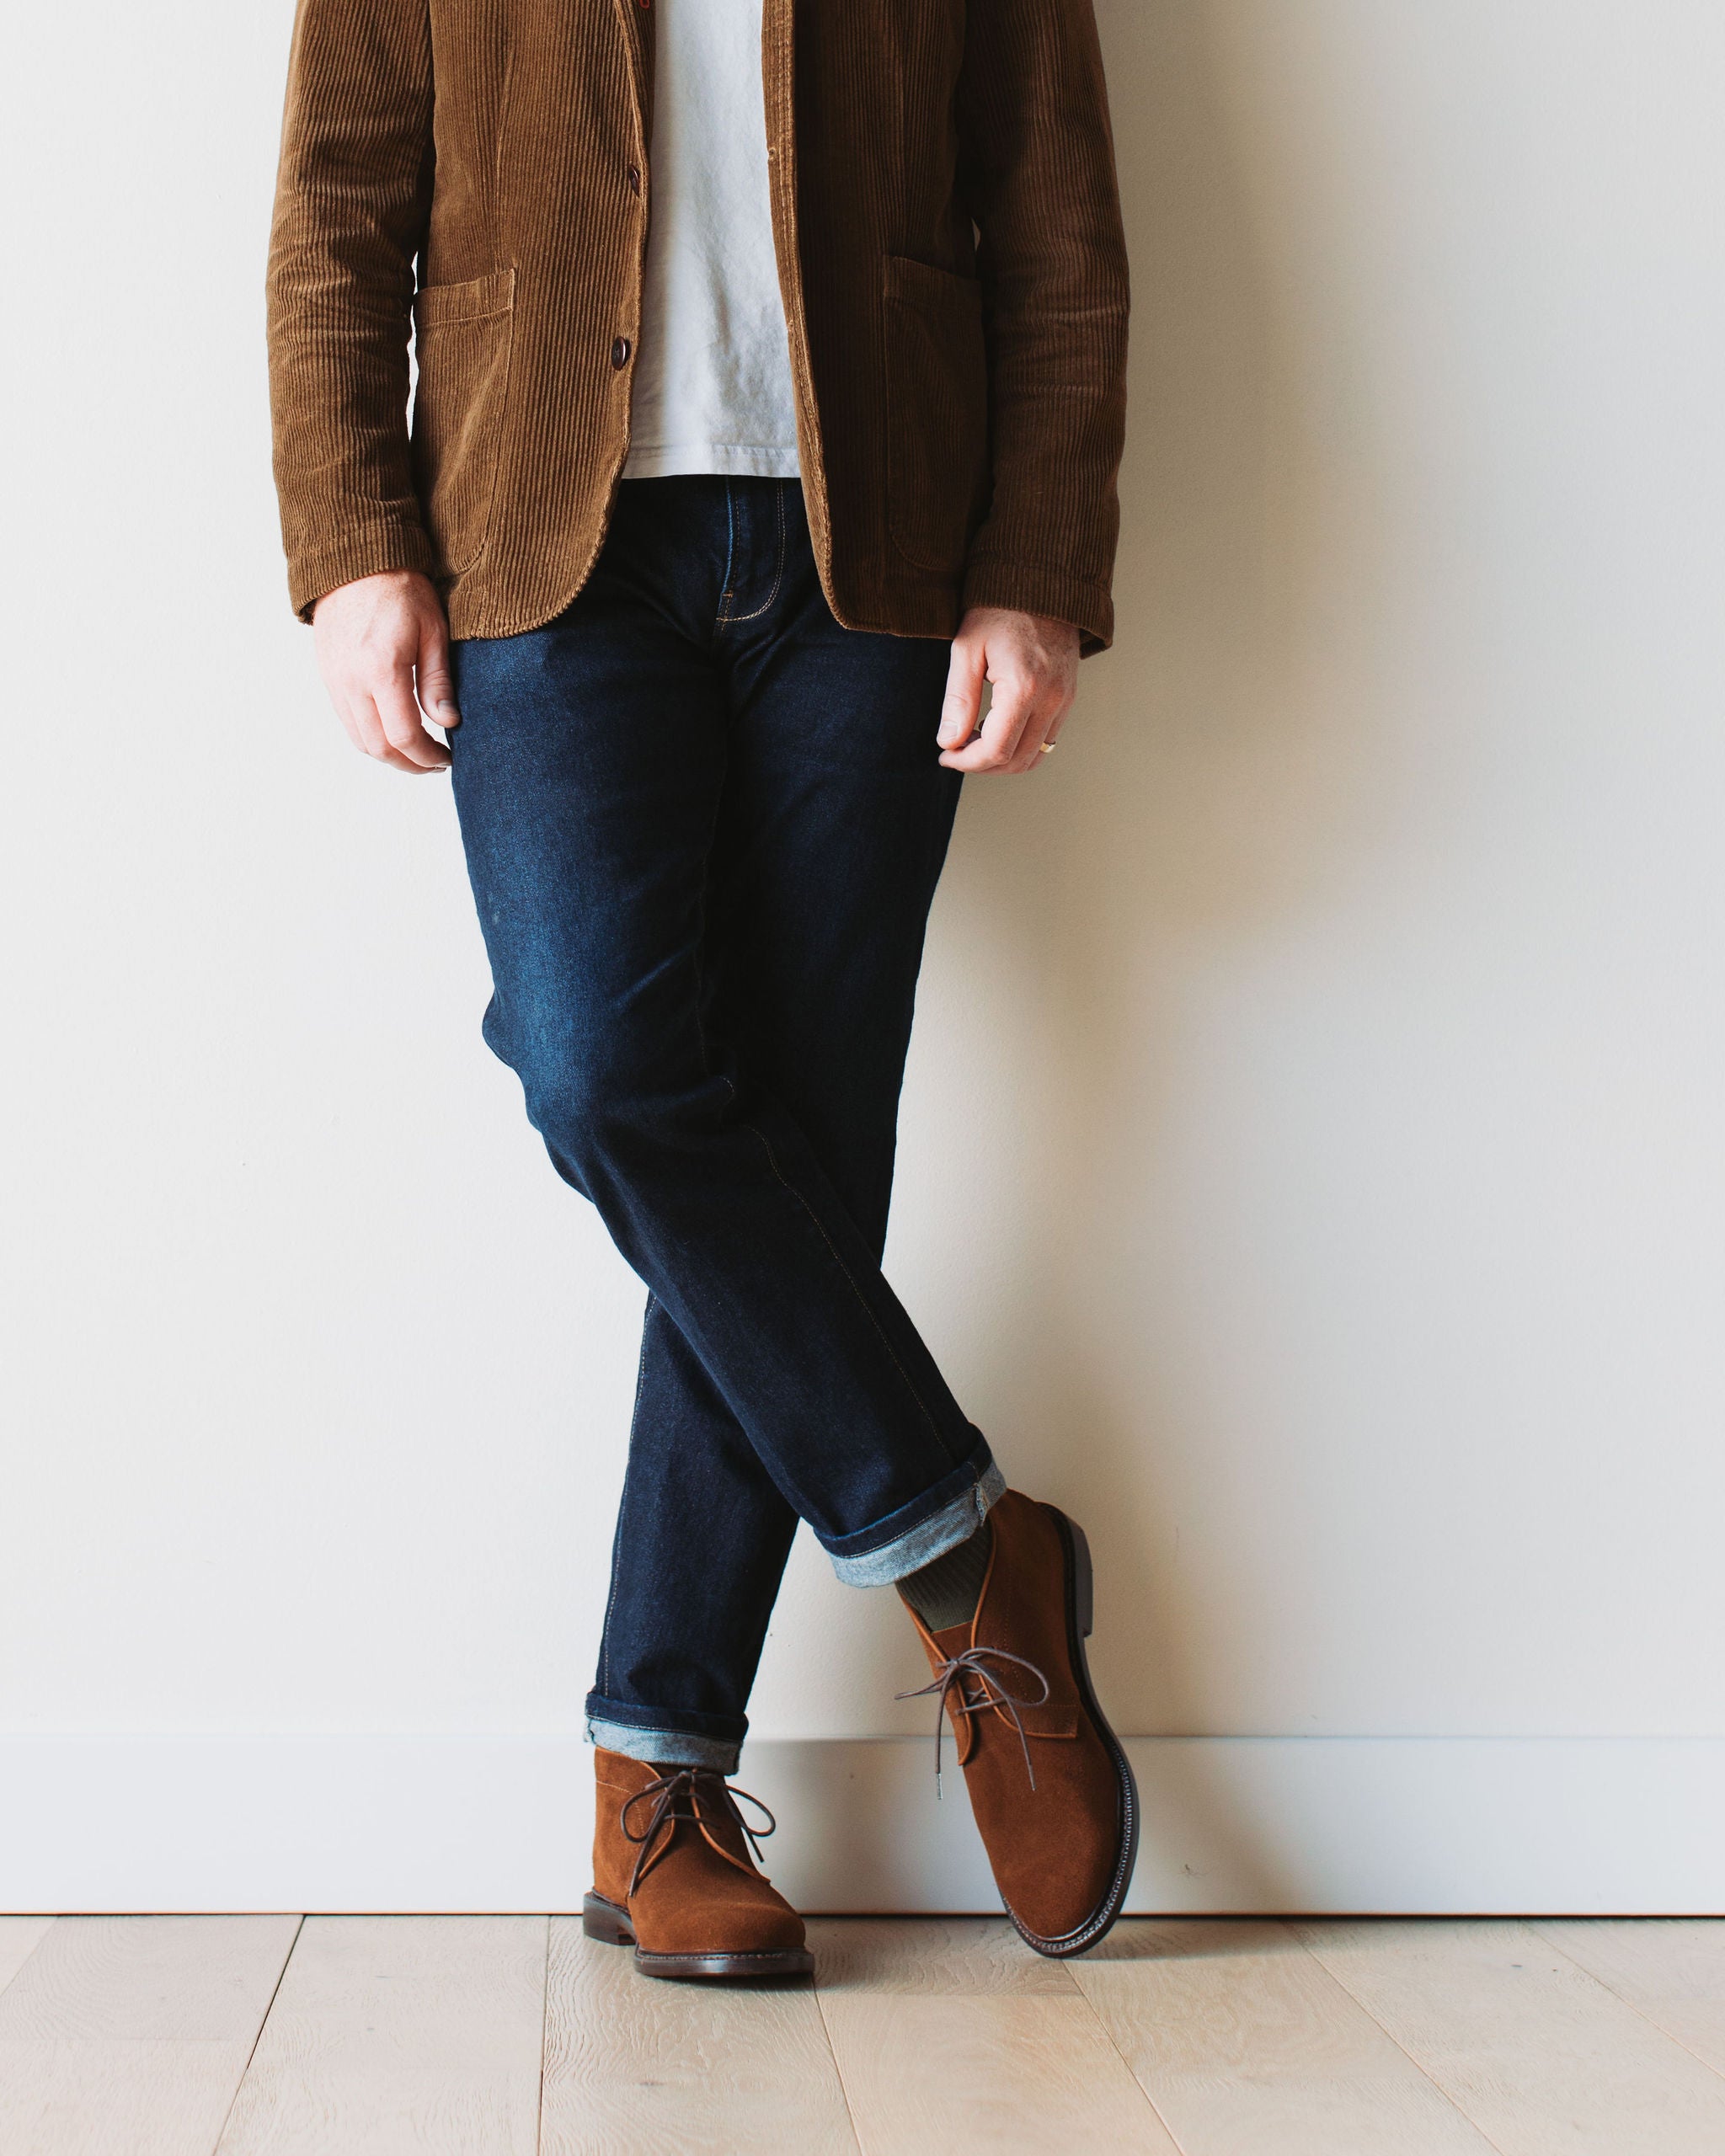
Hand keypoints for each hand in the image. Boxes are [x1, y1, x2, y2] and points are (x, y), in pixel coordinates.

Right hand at [311, 570, 458, 773]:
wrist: (354, 561)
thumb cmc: (400, 589)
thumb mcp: (433, 630)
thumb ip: (438, 680)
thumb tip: (448, 722)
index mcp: (381, 669)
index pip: (404, 735)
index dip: (426, 756)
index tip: (446, 758)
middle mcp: (351, 680)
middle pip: (378, 747)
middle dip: (409, 764)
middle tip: (434, 764)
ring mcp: (334, 680)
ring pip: (359, 739)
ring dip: (389, 755)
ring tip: (416, 752)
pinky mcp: (327, 676)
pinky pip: (347, 721)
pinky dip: (370, 736)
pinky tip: (393, 731)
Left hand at [937, 607, 1079, 773]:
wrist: (1042, 583)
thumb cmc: (999, 609)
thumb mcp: (967, 648)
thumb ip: (958, 699)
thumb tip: (949, 741)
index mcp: (1024, 687)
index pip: (996, 750)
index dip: (967, 762)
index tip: (945, 754)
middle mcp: (1052, 699)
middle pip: (1017, 761)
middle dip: (982, 765)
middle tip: (955, 751)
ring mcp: (1065, 700)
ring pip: (1035, 756)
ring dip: (1002, 760)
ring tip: (974, 741)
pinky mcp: (1069, 698)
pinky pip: (1046, 739)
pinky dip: (1021, 747)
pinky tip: (996, 729)